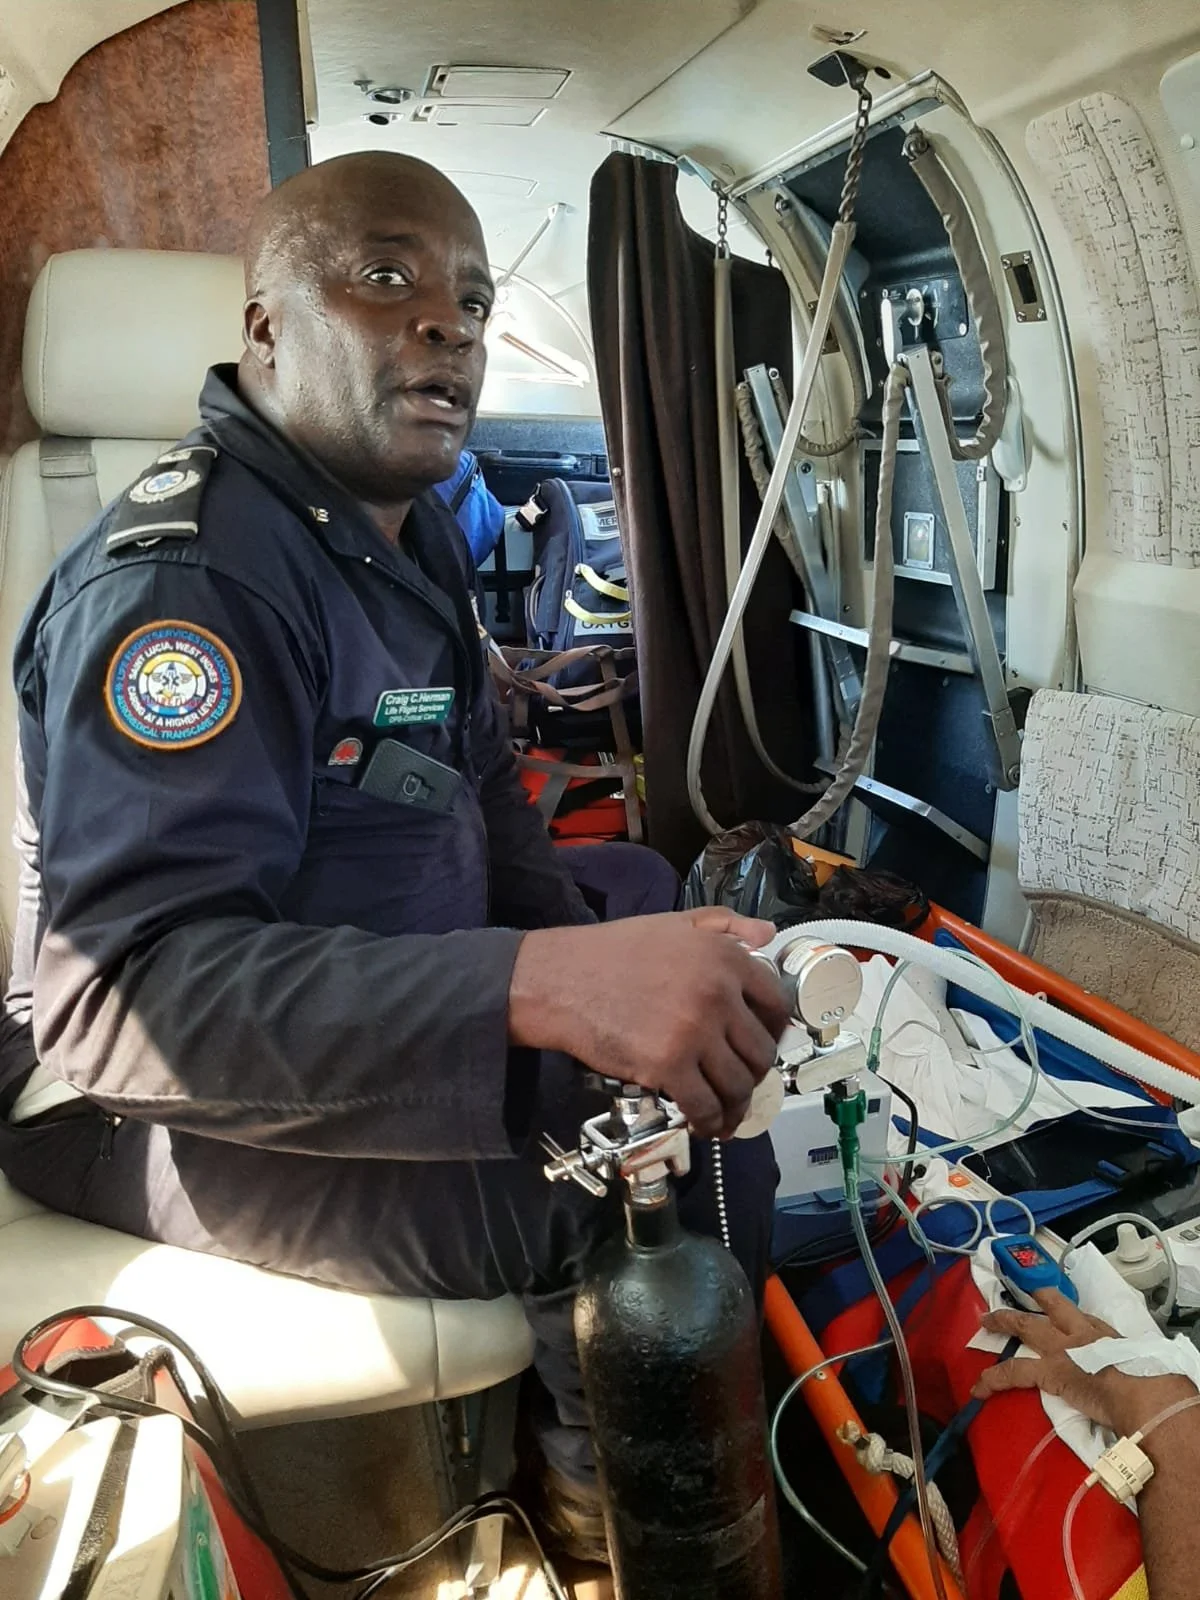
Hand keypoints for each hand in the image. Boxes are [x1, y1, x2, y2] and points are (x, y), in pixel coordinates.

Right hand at [509, 907, 789, 1137]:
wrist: (559, 981)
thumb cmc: (613, 951)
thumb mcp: (674, 923)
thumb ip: (725, 924)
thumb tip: (768, 934)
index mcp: (724, 957)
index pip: (776, 1004)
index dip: (775, 1032)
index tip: (763, 1045)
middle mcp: (717, 994)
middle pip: (761, 1051)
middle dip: (755, 1074)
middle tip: (741, 1082)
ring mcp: (694, 1032)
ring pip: (738, 1084)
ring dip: (736, 1105)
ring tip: (725, 1111)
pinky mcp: (667, 1066)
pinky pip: (705, 1106)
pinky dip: (709, 1122)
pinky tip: (704, 1124)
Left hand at [971, 1288, 1195, 1436]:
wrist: (1147, 1396)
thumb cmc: (1156, 1384)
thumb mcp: (1148, 1366)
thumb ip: (1135, 1367)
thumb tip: (1142, 1382)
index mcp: (1106, 1332)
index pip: (1082, 1317)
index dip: (1064, 1313)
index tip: (1055, 1309)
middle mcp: (1081, 1332)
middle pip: (1049, 1306)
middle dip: (1029, 1301)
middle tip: (1011, 1299)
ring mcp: (1062, 1348)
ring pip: (1024, 1326)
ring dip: (1002, 1322)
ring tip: (984, 1322)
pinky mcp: (1050, 1371)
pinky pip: (1014, 1372)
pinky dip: (993, 1378)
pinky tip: (978, 1387)